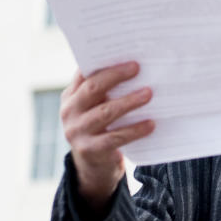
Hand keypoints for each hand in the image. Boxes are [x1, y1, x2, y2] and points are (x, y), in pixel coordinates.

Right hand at [60, 61, 154, 211]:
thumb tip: (134, 66)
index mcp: (71, 96)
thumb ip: (104, 91)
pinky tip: (151, 124)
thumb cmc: (101, 129)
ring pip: (105, 112)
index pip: (84, 73)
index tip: (123, 51)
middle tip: (138, 67)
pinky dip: (135, 130)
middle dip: (116, 76)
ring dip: (129, 101)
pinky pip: (116, 137)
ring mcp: (77, 131)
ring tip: (149, 94)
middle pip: (93, 88)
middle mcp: (69, 111)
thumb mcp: (96, 108)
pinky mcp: (90, 149)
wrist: (93, 168)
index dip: (103, 62)